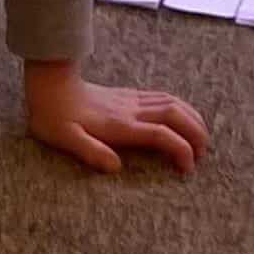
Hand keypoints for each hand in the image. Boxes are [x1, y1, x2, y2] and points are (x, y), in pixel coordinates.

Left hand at [25, 61, 210, 176]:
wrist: (49, 85)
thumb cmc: (53, 116)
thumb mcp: (65, 139)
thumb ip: (90, 151)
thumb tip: (115, 167)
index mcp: (119, 125)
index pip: (161, 135)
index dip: (180, 150)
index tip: (187, 168)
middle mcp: (130, 110)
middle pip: (176, 115)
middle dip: (196, 133)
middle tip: (203, 154)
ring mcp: (131, 100)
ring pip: (173, 103)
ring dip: (192, 118)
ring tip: (202, 137)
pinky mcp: (128, 95)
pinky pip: (162, 97)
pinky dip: (180, 107)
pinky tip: (183, 116)